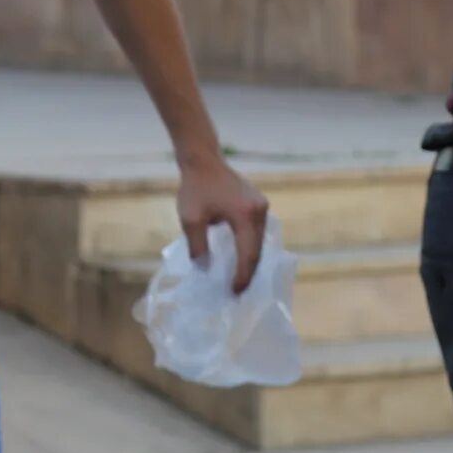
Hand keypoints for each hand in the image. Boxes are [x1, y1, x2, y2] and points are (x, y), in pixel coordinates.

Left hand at [179, 156, 272, 291]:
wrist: (203, 161)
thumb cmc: (195, 188)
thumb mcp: (191, 220)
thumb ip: (198, 247)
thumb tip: (206, 270)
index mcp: (246, 215)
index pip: (248, 254)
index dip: (242, 276)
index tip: (234, 292)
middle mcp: (260, 211)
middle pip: (257, 250)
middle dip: (248, 272)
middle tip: (238, 291)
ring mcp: (262, 207)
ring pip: (259, 242)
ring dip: (250, 261)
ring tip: (240, 279)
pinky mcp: (258, 205)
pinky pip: (257, 233)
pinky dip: (250, 248)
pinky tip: (241, 259)